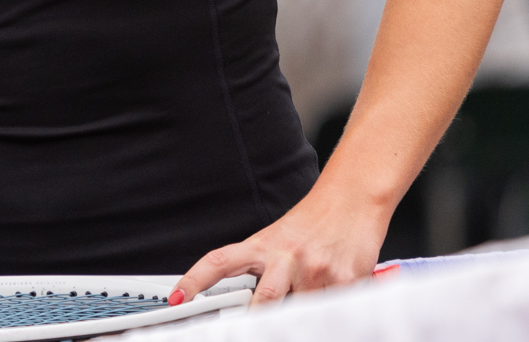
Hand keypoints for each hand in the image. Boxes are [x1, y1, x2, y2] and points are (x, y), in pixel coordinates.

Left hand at [170, 188, 386, 305]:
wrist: (351, 202)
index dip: (194, 280)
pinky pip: (332, 311)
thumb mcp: (278, 241)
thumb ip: (264, 272)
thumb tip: (254, 308)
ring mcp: (314, 271)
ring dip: (299, 316)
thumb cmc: (313, 223)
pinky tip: (332, 300)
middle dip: (259, 321)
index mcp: (261, 246)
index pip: (219, 262)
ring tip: (305, 299)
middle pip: (263, 302)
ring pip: (299, 312)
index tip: (177, 298)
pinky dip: (329, 314)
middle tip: (253, 327)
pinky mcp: (344, 281)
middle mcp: (285, 258)